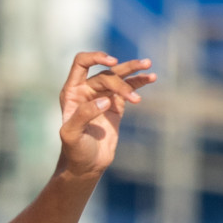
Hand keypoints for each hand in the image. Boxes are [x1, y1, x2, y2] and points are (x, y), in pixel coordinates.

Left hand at [57, 52, 155, 177]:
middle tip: (133, 99)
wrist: (87, 165)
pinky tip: (151, 77)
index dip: (96, 57)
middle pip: (106, 74)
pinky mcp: (116, 104)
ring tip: (148, 65)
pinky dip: (139, 82)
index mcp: (72, 92)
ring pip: (119, 76)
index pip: (81, 63)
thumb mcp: (72, 134)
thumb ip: (84, 114)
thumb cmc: (74, 150)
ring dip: (134, 70)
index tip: (112, 63)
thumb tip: (106, 100)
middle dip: (121, 83)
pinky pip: (128, 88)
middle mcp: (86, 90)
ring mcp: (102, 96)